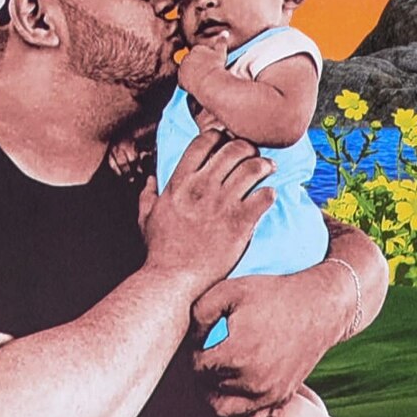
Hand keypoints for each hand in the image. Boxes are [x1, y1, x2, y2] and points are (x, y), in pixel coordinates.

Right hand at [137, 130, 275, 286]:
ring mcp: (222, 204)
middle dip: (247, 147)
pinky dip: (270, 192)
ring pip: (253, 168)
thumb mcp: (146, 218)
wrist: (173, 279)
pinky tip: (269, 196)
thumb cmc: (159, 251)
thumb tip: (150, 180)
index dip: (219, 136)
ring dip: (264, 165)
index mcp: (180, 183)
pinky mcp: (240, 222)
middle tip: (254, 154)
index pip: (203, 142)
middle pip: (233, 149)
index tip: (226, 142)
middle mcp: (202, 187)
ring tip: (269, 168)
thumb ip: (148, 195)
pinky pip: (264, 196)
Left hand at [192, 254, 374, 416]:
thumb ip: (199, 313)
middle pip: (209, 388)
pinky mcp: (281, 397)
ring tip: (217, 374)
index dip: (195, 352)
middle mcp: (251, 380)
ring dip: (215, 394)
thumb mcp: (230, 290)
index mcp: (235, 354)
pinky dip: (236, 408)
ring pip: (225, 409)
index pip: (198, 367)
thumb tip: (192, 340)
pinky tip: (235, 387)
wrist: (320, 306)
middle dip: (203, 373)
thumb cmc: (273, 293)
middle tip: (209, 355)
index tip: (204, 340)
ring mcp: (268, 392)